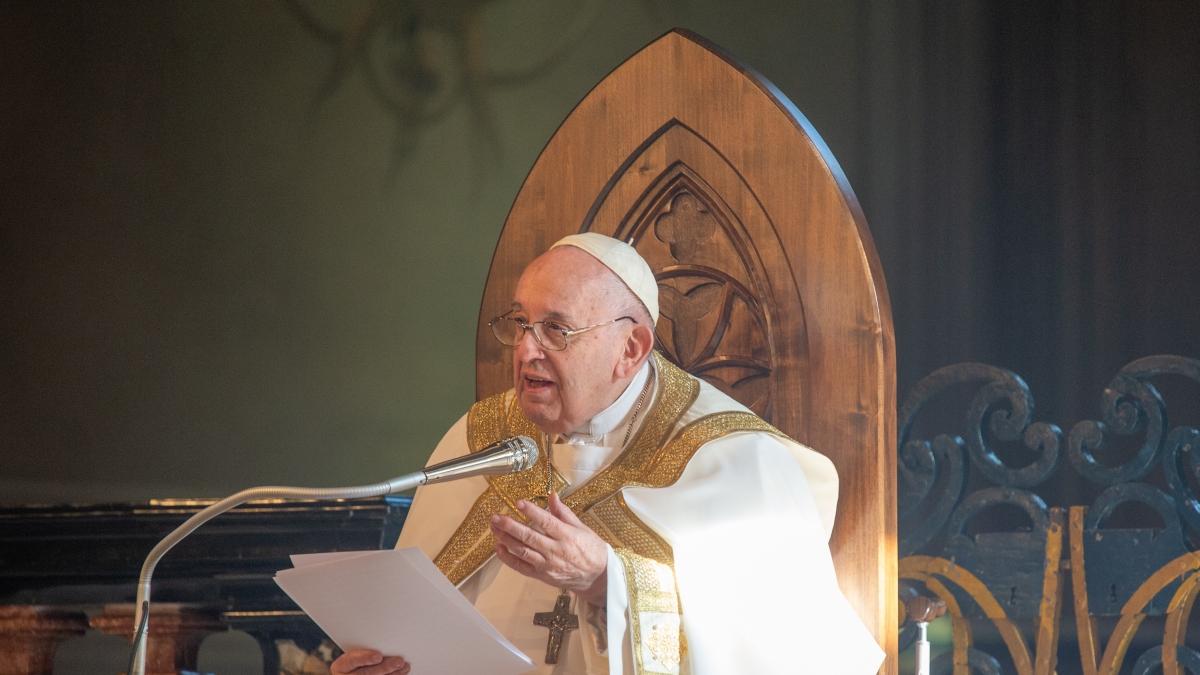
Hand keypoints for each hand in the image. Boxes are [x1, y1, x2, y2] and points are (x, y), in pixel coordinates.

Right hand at [331, 649, 409, 673]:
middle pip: (365, 674)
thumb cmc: (354, 659)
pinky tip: (401, 672)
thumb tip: (384, 633)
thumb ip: (364, 647)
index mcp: (341, 666)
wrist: (352, 671)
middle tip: (398, 661)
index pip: (351, 661)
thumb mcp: (353, 652)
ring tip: (404, 666)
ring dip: (393, 674)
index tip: (378, 656)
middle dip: (384, 668)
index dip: (365, 658)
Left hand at [490, 492, 607, 604]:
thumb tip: (551, 495)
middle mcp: (555, 551)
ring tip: (494, 527)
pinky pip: (521, 567)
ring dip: (505, 539)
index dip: (531, 512)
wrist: (598, 577)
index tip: (518, 502)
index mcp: (567, 536)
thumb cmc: (592, 550)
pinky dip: (508, 558)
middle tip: (496, 516)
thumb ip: (564, 512)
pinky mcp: (541, 576)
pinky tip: (498, 548)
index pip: (546, 522)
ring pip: (522, 551)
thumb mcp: (582, 528)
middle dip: (510, 526)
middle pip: (529, 537)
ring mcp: (547, 565)